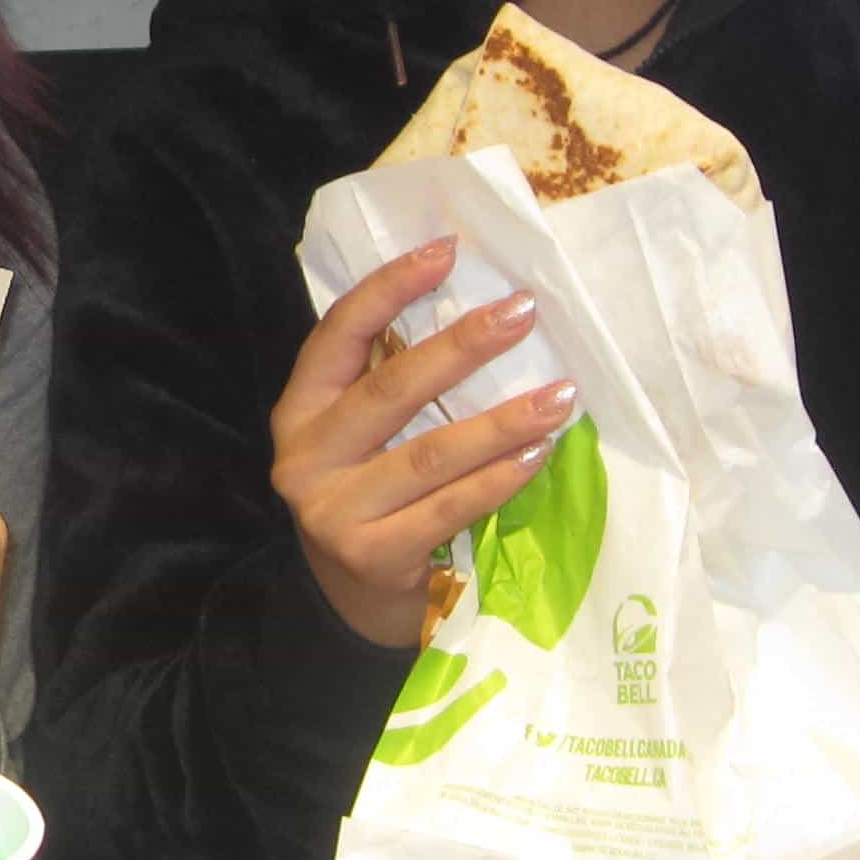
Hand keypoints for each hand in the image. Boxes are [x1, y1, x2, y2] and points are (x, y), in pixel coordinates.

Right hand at [270, 236, 579, 650]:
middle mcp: (305, 458)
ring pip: (430, 453)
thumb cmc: (373, 500)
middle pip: (390, 389)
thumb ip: (391, 386)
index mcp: (300, 412)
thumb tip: (482, 312)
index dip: (389, 288)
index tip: (446, 251)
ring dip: (503, 420)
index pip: (338, 334)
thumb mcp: (361, 440)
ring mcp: (334, 512)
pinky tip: (538, 454)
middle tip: (522, 313)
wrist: (353, 607)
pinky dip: (500, 478)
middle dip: (462, 346)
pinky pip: (450, 507)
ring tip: (560, 395)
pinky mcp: (373, 556)